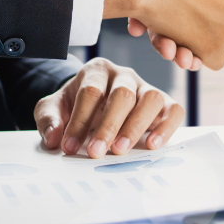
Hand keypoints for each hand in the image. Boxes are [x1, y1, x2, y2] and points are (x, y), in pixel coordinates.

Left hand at [34, 58, 184, 157]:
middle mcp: (124, 75)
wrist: (95, 105)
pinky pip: (174, 110)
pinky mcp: (164, 103)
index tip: (68, 146)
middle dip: (108, 126)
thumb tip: (54, 139)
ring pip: (150, 99)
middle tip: (95, 152)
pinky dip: (167, 127)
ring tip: (120, 150)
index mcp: (97, 70)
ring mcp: (146, 87)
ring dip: (136, 126)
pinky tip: (153, 145)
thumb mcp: (54, 109)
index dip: (79, 121)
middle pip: (122, 94)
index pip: (90, 92)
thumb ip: (49, 120)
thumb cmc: (75, 106)